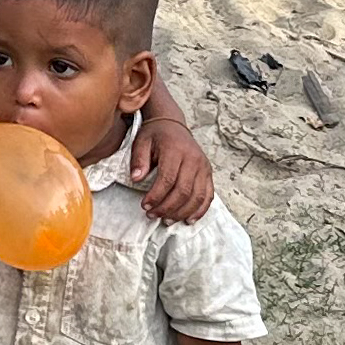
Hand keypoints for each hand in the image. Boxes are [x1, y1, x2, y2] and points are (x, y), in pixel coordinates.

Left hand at [128, 104, 214, 226]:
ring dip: (182, 212)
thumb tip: (136, 179)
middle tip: (152, 215)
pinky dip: (200, 210)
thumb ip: (138, 160)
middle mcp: (193, 159)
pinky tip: (188, 219)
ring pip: (197, 196)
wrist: (172, 124)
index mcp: (176, 150)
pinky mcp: (208, 173)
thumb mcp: (141, 142)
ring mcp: (203, 167)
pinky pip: (208, 196)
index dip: (156, 196)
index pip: (168, 179)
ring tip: (167, 220)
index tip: (144, 205)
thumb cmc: (155, 135)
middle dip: (167, 208)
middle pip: (183, 191)